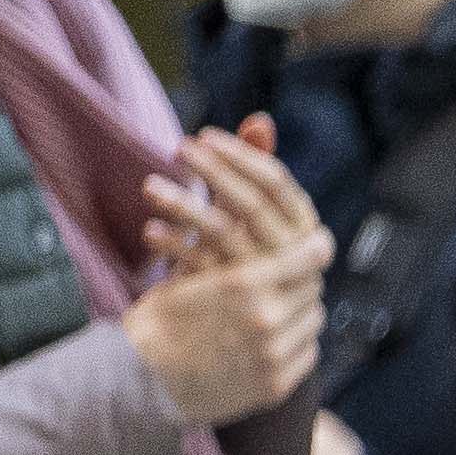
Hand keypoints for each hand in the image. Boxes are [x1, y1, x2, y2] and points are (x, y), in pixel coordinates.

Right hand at [122, 230, 331, 430]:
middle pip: (311, 291)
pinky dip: (297, 344)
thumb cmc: (156, 323)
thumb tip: (257, 240)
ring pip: (311, 322)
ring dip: (301, 313)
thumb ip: (230, 265)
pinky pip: (306, 355)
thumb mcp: (189, 280)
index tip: (318, 244)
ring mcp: (273, 355)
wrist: (138, 381)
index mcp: (241, 284)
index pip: (303, 259)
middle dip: (303, 282)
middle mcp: (265, 318)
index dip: (313, 249)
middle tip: (294, 280)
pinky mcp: (275, 385)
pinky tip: (279, 340)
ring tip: (283, 310)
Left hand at [137, 122, 318, 283]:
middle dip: (215, 172)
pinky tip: (151, 230)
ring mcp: (267, 282)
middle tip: (180, 148)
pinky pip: (202, 265)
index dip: (243, 157)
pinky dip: (175, 246)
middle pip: (254, 206)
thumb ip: (258, 170)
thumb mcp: (256, 217)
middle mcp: (294, 257)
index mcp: (305, 233)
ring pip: (225, 233)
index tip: (206, 136)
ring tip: (150, 186)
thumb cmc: (250, 259)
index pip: (279, 187)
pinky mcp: (236, 301)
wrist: (248, 334)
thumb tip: (259, 120)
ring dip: (184, 205)